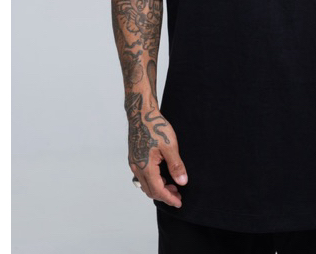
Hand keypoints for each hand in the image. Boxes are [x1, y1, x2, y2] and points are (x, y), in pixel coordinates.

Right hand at [125, 92, 187, 207]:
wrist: (141, 113)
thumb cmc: (156, 127)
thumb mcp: (170, 146)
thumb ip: (176, 166)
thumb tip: (182, 182)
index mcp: (145, 167)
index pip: (157, 191)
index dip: (169, 198)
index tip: (179, 202)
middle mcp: (137, 168)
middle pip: (150, 190)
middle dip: (164, 195)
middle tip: (178, 194)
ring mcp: (133, 163)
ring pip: (145, 184)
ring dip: (158, 188)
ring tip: (172, 184)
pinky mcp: (133, 158)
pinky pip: (142, 176)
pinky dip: (153, 180)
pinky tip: (162, 175)